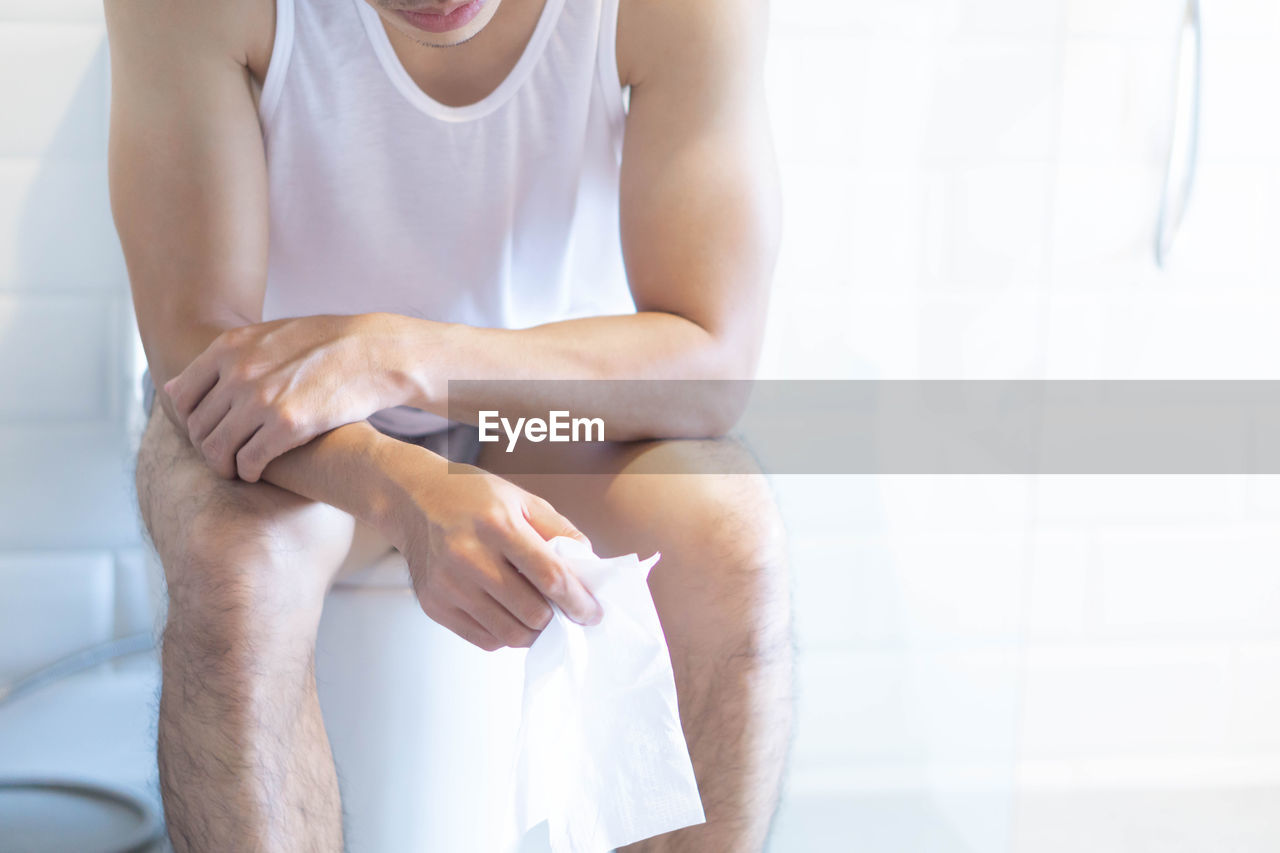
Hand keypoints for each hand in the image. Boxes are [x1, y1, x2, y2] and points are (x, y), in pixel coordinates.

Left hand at [164, 314, 406, 480]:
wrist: (375, 351)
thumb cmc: (326, 344)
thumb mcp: (268, 337)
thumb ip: (221, 361)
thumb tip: (168, 388)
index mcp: (230, 347)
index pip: (181, 396)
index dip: (189, 421)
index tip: (208, 431)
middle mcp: (239, 371)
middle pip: (198, 426)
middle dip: (207, 448)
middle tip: (224, 457)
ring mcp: (261, 399)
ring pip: (217, 449)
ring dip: (223, 465)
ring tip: (237, 469)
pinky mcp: (288, 425)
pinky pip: (249, 461)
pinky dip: (249, 472)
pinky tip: (259, 472)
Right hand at [393, 457, 603, 651]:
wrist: (411, 499)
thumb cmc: (471, 496)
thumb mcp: (521, 499)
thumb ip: (560, 531)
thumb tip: (589, 567)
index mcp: (496, 524)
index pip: (550, 577)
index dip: (578, 601)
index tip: (593, 612)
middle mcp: (468, 557)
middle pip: (532, 612)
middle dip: (560, 619)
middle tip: (568, 613)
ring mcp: (448, 585)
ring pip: (510, 633)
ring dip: (535, 632)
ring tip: (542, 616)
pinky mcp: (434, 605)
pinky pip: (484, 639)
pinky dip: (507, 635)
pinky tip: (512, 615)